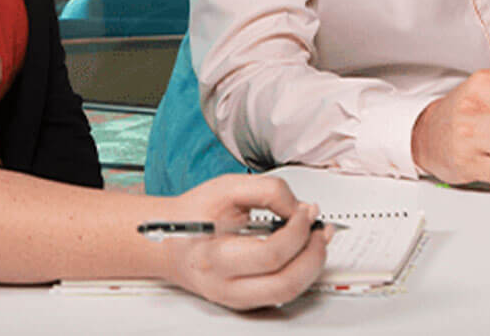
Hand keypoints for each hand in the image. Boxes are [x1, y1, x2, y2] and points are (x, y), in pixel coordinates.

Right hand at [158, 174, 330, 309]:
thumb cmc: (194, 213)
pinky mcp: (246, 302)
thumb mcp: (226, 187)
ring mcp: (237, 300)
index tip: (306, 212)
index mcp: (216, 256)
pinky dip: (301, 272)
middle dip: (313, 254)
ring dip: (312, 266)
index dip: (297, 231)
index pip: (270, 253)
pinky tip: (304, 252)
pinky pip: (282, 294)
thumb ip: (267, 191)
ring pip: (288, 294)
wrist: (169, 242)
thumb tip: (301, 209)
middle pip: (285, 282)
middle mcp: (226, 286)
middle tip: (320, 229)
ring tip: (318, 239)